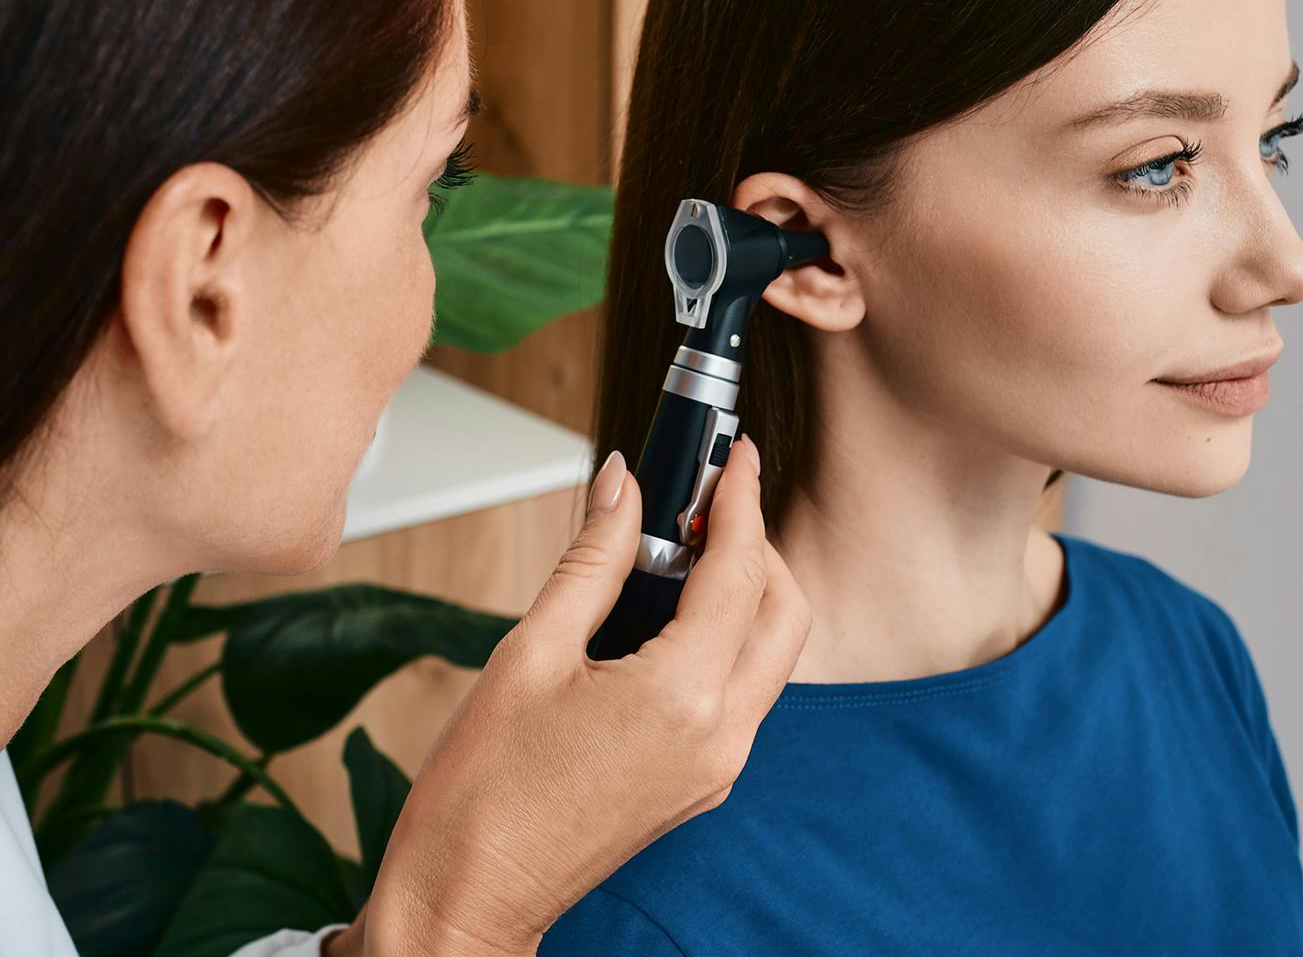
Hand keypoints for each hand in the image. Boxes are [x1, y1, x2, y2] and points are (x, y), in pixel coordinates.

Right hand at [359, 436, 810, 954]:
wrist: (468, 899)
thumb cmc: (481, 789)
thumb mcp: (530, 651)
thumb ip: (592, 559)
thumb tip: (622, 484)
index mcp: (680, 698)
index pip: (739, 570)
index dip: (741, 498)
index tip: (736, 453)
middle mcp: (720, 736)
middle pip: (783, 609)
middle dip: (757, 541)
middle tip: (707, 499)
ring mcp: (719, 766)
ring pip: (772, 651)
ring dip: (747, 589)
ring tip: (684, 547)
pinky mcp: (705, 781)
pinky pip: (744, 689)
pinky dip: (728, 636)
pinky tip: (672, 611)